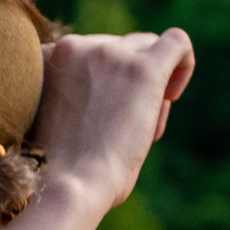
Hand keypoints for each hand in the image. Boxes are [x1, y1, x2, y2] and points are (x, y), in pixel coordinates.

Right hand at [29, 30, 195, 211]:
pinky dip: (182, 64)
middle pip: (119, 49)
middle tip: (123, 128)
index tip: (96, 118)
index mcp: (49, 56)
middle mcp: (76, 46)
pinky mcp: (144, 69)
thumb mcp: (47, 116)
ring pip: (146, 48)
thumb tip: (108, 92)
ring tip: (142, 127)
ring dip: (149, 83)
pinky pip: (177, 43)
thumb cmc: (55, 169)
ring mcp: (110, 54)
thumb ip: (69, 93)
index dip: (100, 84)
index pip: (88, 54)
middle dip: (126, 84)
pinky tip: (171, 95)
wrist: (67, 185)